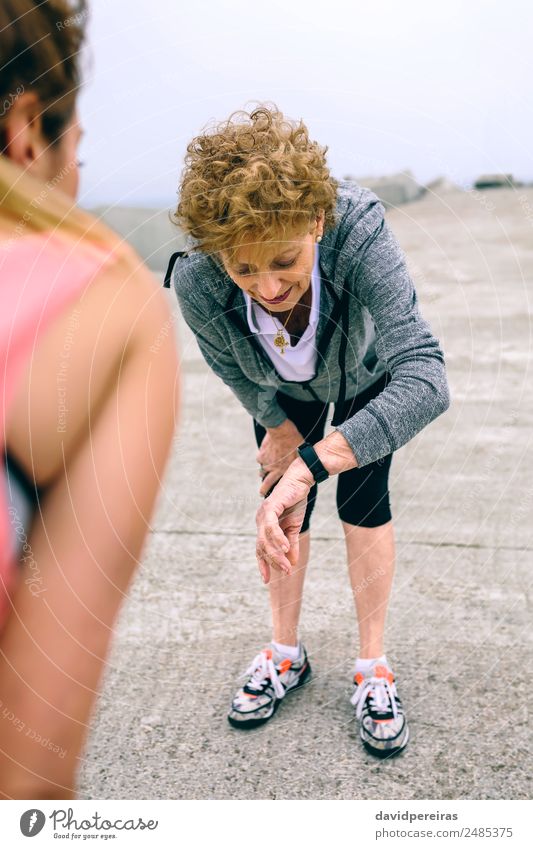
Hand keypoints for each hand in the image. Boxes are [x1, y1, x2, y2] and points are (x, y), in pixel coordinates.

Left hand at [255, 458, 313, 583]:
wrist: (301, 481)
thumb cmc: (296, 502)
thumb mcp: (294, 527)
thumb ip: (291, 544)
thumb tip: (292, 563)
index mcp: (264, 526)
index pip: (259, 549)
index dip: (263, 564)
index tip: (267, 580)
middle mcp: (260, 520)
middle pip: (261, 547)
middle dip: (273, 562)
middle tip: (286, 572)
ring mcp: (263, 513)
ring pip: (265, 539)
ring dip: (277, 554)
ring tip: (287, 566)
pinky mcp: (270, 507)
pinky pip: (271, 527)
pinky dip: (278, 538)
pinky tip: (286, 547)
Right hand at [257, 419, 304, 496]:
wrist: (282, 431)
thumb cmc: (293, 441)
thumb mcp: (300, 454)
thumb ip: (297, 462)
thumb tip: (303, 466)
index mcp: (284, 470)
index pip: (278, 485)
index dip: (275, 491)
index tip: (272, 495)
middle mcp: (273, 469)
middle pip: (266, 483)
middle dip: (263, 489)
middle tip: (261, 493)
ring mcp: (266, 462)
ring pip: (262, 471)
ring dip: (263, 472)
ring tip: (264, 473)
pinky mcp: (261, 454)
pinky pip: (260, 459)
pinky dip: (262, 458)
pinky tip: (265, 456)